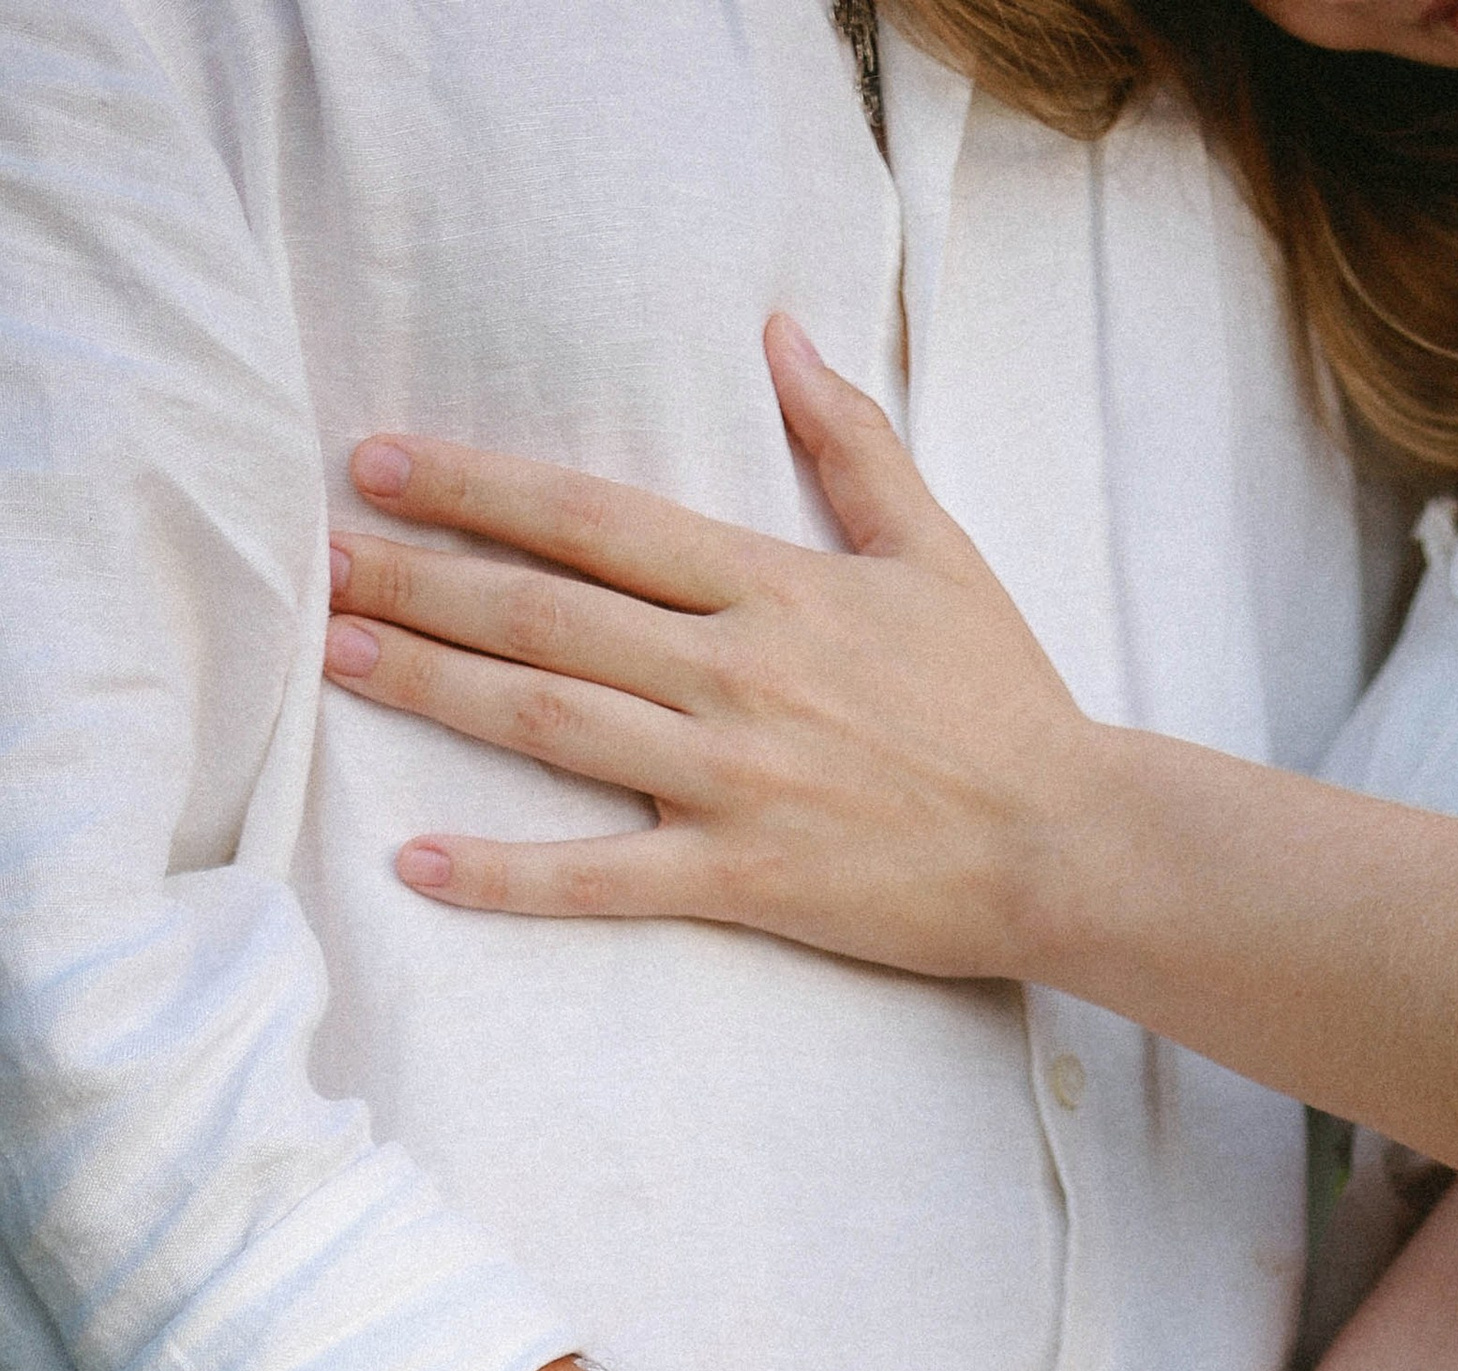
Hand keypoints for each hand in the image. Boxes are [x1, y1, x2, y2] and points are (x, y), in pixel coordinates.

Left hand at [322, 317, 1080, 975]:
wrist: (1069, 841)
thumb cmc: (1004, 703)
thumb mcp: (935, 549)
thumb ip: (849, 442)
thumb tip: (781, 337)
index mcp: (771, 587)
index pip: (594, 522)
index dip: (480, 489)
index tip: (386, 464)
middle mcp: (734, 673)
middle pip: (544, 614)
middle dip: (421, 580)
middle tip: (320, 559)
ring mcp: (732, 778)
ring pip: (550, 723)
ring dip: (435, 689)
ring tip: (339, 660)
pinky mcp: (742, 877)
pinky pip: (601, 877)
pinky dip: (506, 877)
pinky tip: (419, 866)